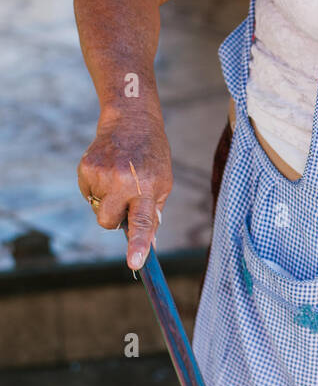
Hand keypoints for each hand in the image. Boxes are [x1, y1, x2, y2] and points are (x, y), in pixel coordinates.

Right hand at [77, 107, 172, 269]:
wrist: (131, 122)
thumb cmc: (151, 157)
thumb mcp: (163, 183)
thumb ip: (153, 214)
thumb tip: (149, 247)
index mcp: (147, 188)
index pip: (143, 223)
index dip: (138, 245)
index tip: (135, 264)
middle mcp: (123, 182)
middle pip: (107, 222)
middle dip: (112, 218)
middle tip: (124, 199)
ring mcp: (102, 174)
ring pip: (96, 207)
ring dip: (106, 199)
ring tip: (118, 176)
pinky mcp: (86, 167)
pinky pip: (87, 193)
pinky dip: (96, 187)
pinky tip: (107, 170)